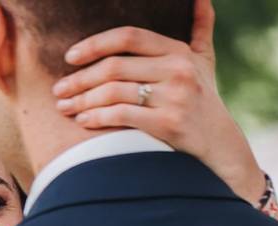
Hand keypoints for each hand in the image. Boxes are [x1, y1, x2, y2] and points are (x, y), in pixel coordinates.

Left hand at [53, 0, 267, 207]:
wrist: (218, 144)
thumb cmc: (202, 100)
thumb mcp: (204, 61)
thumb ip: (200, 28)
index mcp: (179, 51)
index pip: (129, 37)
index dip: (95, 44)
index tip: (70, 57)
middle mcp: (178, 70)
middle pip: (114, 67)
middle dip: (80, 79)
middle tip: (58, 90)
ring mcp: (174, 97)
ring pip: (114, 92)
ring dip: (82, 100)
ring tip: (64, 108)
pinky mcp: (168, 123)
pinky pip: (121, 115)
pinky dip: (97, 117)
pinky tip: (83, 121)